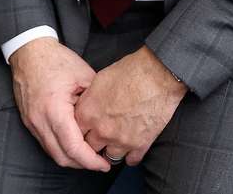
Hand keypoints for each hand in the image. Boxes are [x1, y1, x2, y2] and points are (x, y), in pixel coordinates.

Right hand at [9, 37, 112, 171]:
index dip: (91, 160)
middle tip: (101, 163)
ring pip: (53, 153)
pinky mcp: (30, 122)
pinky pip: (46, 144)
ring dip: (72, 158)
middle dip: (83, 164)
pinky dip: (62, 148)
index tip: (104, 164)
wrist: (29, 52)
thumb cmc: (55, 60)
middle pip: (62, 157)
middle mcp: (40, 121)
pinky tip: (75, 144)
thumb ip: (96, 100)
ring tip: (90, 155)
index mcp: (54, 109)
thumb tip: (109, 118)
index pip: (73, 147)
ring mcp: (32, 123)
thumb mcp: (83, 75)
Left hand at [75, 45, 188, 165]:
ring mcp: (121, 140)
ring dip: (112, 149)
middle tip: (101, 135)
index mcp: (88, 113)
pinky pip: (131, 160)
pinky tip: (132, 146)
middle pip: (90, 147)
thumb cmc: (131, 71)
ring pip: (109, 157)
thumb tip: (87, 106)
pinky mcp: (140, 144)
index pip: (74, 132)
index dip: (81, 129)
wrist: (158, 74)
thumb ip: (90, 99)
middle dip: (94, 142)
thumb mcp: (100, 79)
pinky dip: (131, 155)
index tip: (86, 128)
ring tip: (116, 141)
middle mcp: (102, 130)